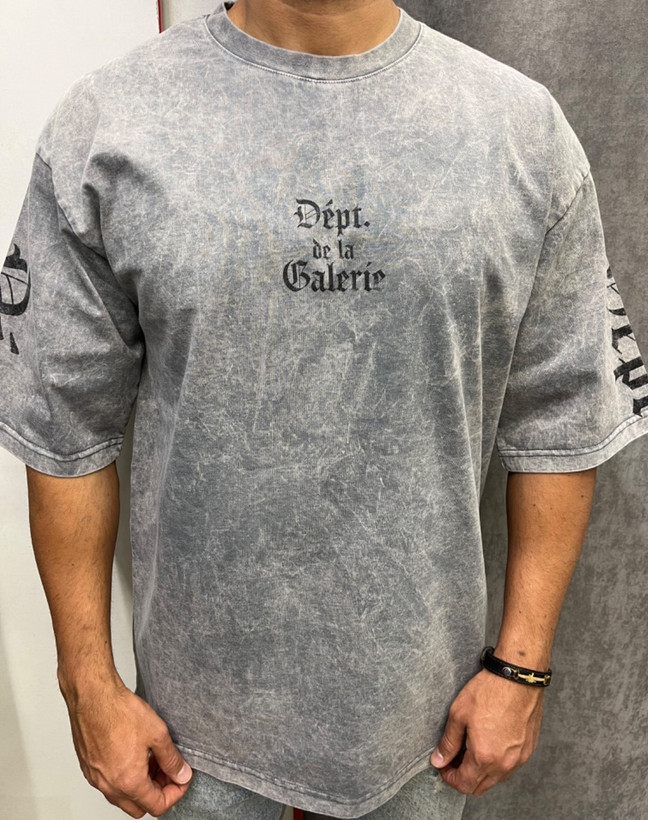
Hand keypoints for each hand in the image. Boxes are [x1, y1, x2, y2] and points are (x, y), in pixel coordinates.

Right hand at [62, 676, 192, 816]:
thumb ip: (172, 759)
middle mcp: (109, 786)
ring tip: (152, 760)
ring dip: (141, 785)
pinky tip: (134, 755)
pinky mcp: (89, 768)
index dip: (176, 793)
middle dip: (158, 793)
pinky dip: (124, 778)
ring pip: (123, 797)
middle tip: (168, 771)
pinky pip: (109, 784)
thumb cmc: (119, 711)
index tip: (181, 779)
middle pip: (139, 807)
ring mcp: (96, 778)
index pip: (157, 806)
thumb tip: (181, 774)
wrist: (92, 697)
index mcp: (129, 782)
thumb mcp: (157, 733)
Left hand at [430, 668, 543, 795]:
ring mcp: (519, 758)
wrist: (518, 677)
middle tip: (454, 758)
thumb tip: (438, 761)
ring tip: (470, 748)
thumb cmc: (488, 691)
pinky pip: (509, 767)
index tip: (443, 765)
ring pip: (495, 779)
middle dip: (463, 777)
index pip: (463, 784)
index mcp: (484, 757)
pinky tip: (489, 743)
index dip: (449, 777)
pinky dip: (496, 763)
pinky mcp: (528, 749)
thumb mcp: (458, 714)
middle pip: (480, 787)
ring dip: (480, 771)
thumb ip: (448, 742)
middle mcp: (504, 764)